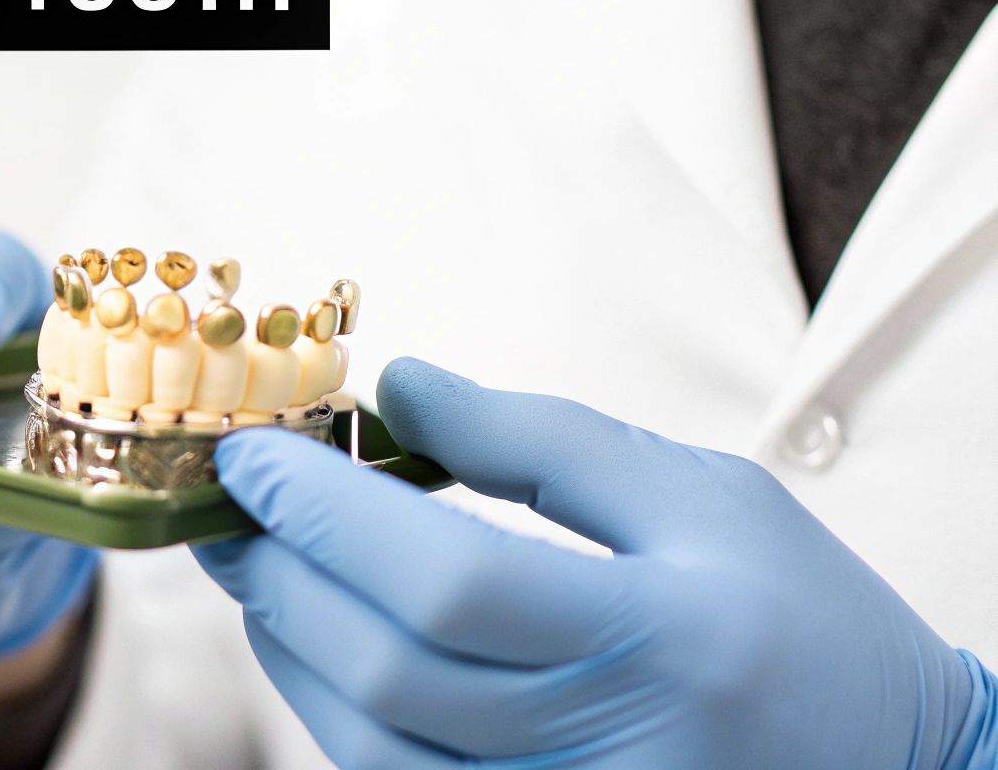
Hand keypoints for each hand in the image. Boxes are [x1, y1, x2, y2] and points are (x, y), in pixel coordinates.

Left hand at [194, 358, 996, 768]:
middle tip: (230, 500)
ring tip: (257, 558)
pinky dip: (334, 709)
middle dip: (280, 573)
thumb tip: (399, 389)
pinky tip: (317, 640)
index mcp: (662, 641)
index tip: (252, 453)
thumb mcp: (699, 495)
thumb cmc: (798, 616)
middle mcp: (610, 752)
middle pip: (386, 671)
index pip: (445, 582)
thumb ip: (542, 441)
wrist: (892, 765)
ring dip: (288, 643)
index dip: (325, 516)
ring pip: (371, 745)